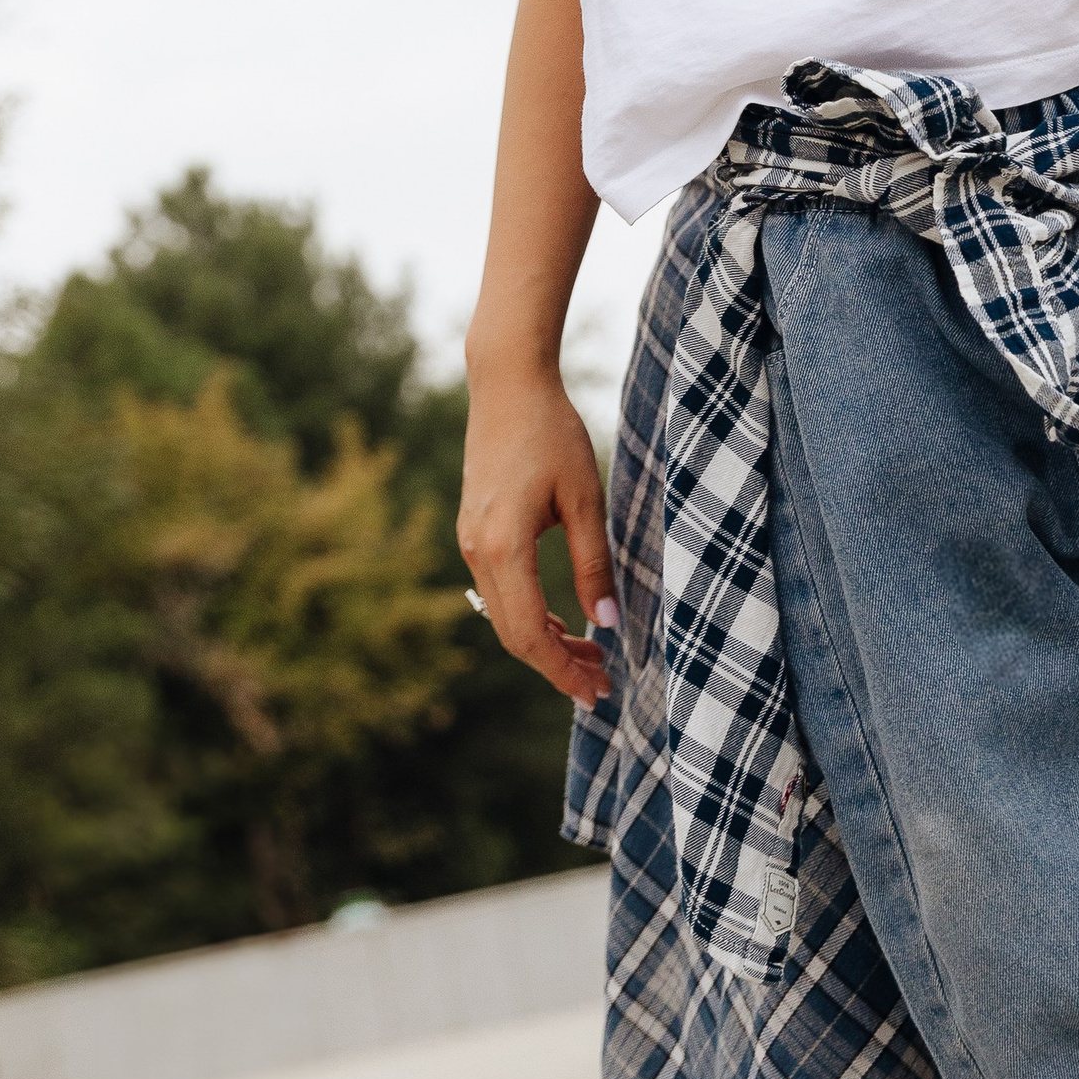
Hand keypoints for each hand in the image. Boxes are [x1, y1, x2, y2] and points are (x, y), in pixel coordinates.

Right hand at [456, 361, 615, 705]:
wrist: (507, 386)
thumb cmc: (553, 433)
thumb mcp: (586, 498)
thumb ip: (594, 564)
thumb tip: (608, 624)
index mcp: (503, 547)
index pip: (530, 633)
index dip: (562, 671)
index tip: (597, 692)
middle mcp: (477, 551)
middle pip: (513, 635)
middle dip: (557, 666)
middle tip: (602, 684)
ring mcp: (470, 542)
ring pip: (505, 616)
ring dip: (546, 642)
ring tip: (592, 655)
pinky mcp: (475, 532)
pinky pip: (500, 592)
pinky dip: (531, 615)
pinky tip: (565, 622)